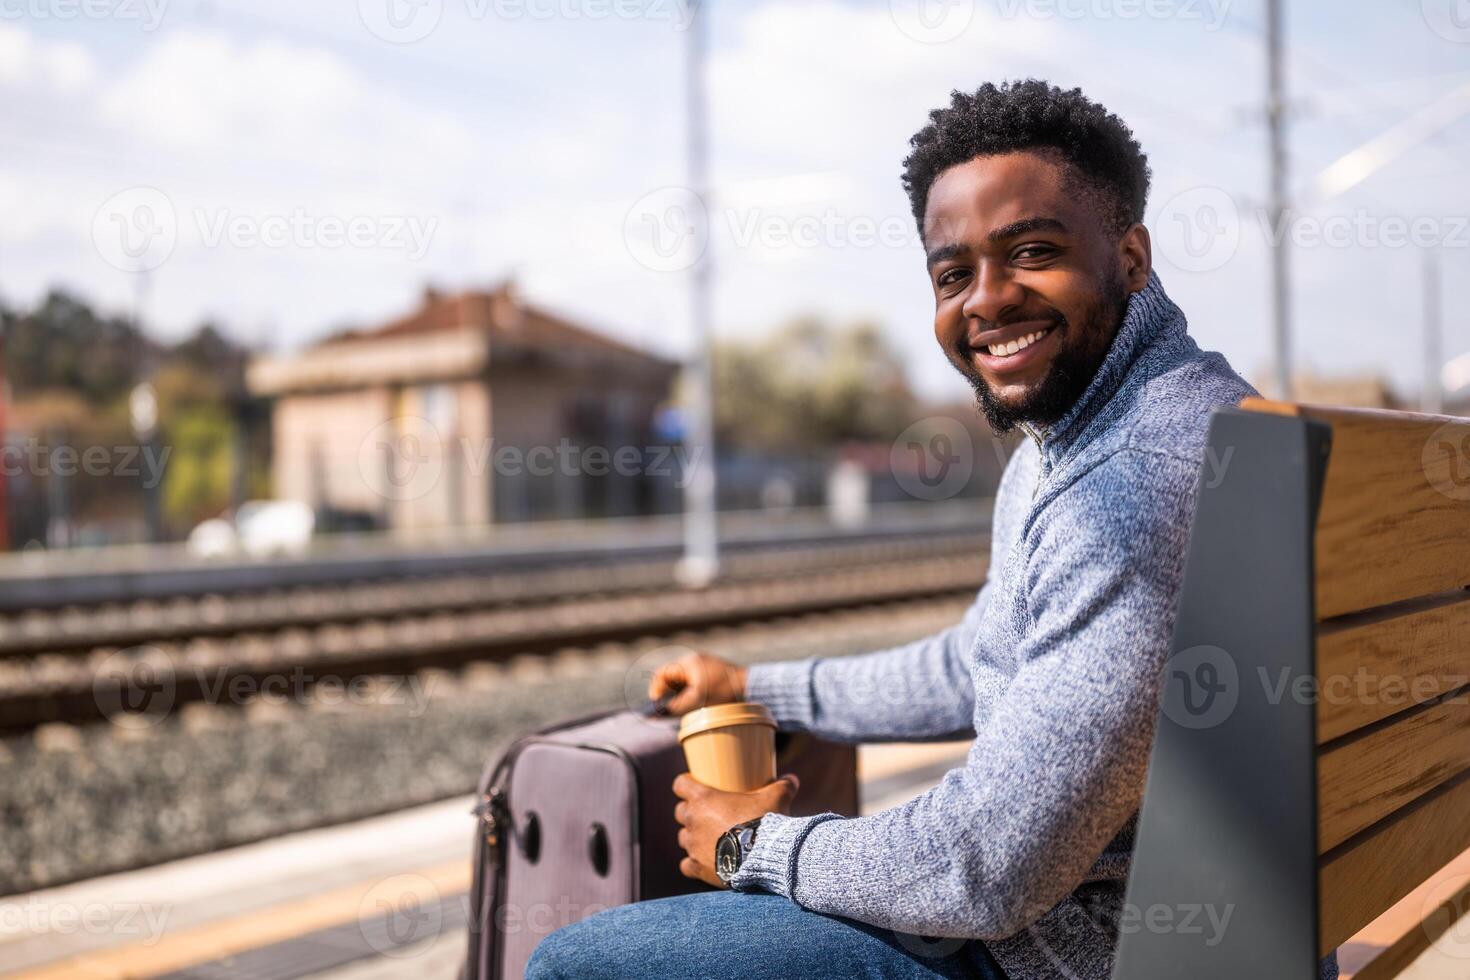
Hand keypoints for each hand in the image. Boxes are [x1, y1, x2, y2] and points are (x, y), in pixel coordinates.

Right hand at [648, 651, 747, 715]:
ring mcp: (704, 664)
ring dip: (678, 692)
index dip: (656, 689)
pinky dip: (689, 690)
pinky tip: (694, 702)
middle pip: (672, 676)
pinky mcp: (712, 671)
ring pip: (683, 679)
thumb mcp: (698, 700)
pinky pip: (694, 680)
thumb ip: (677, 705)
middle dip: (667, 692)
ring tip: (680, 706)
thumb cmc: (724, 691)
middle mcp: (694, 660)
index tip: (655, 704)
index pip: (663, 674)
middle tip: (666, 707)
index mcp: (688, 663)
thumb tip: (660, 712)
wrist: (750, 686)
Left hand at [672, 772, 799, 888]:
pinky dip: (693, 863)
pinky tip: (704, 862)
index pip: (680, 784)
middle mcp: (693, 821)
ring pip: (683, 838)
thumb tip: (792, 779)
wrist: (764, 857)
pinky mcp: (698, 867)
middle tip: (708, 813)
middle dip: (691, 811)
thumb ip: (783, 786)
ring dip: (693, 837)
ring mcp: (693, 845)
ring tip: (709, 838)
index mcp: (703, 798)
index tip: (695, 785)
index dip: (686, 784)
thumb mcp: (778, 798)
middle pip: (680, 812)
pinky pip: (687, 865)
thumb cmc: (766, 822)